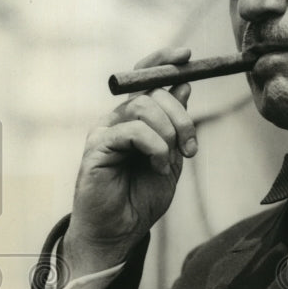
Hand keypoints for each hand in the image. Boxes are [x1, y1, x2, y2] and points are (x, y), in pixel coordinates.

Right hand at [62, 47, 196, 277]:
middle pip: (152, 93)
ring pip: (143, 107)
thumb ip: (175, 127)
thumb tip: (183, 86)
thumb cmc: (140, 200)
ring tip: (168, 161)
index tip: (186, 55)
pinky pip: (131, 131)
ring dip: (168, 133)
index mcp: (134, 119)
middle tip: (189, 148)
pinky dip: (153, 146)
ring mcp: (105, 131)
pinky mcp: (98, 147)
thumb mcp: (169, 159)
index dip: (163, 61)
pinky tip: (157, 166)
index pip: (145, 78)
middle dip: (181, 117)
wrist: (118, 232)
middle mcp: (117, 119)